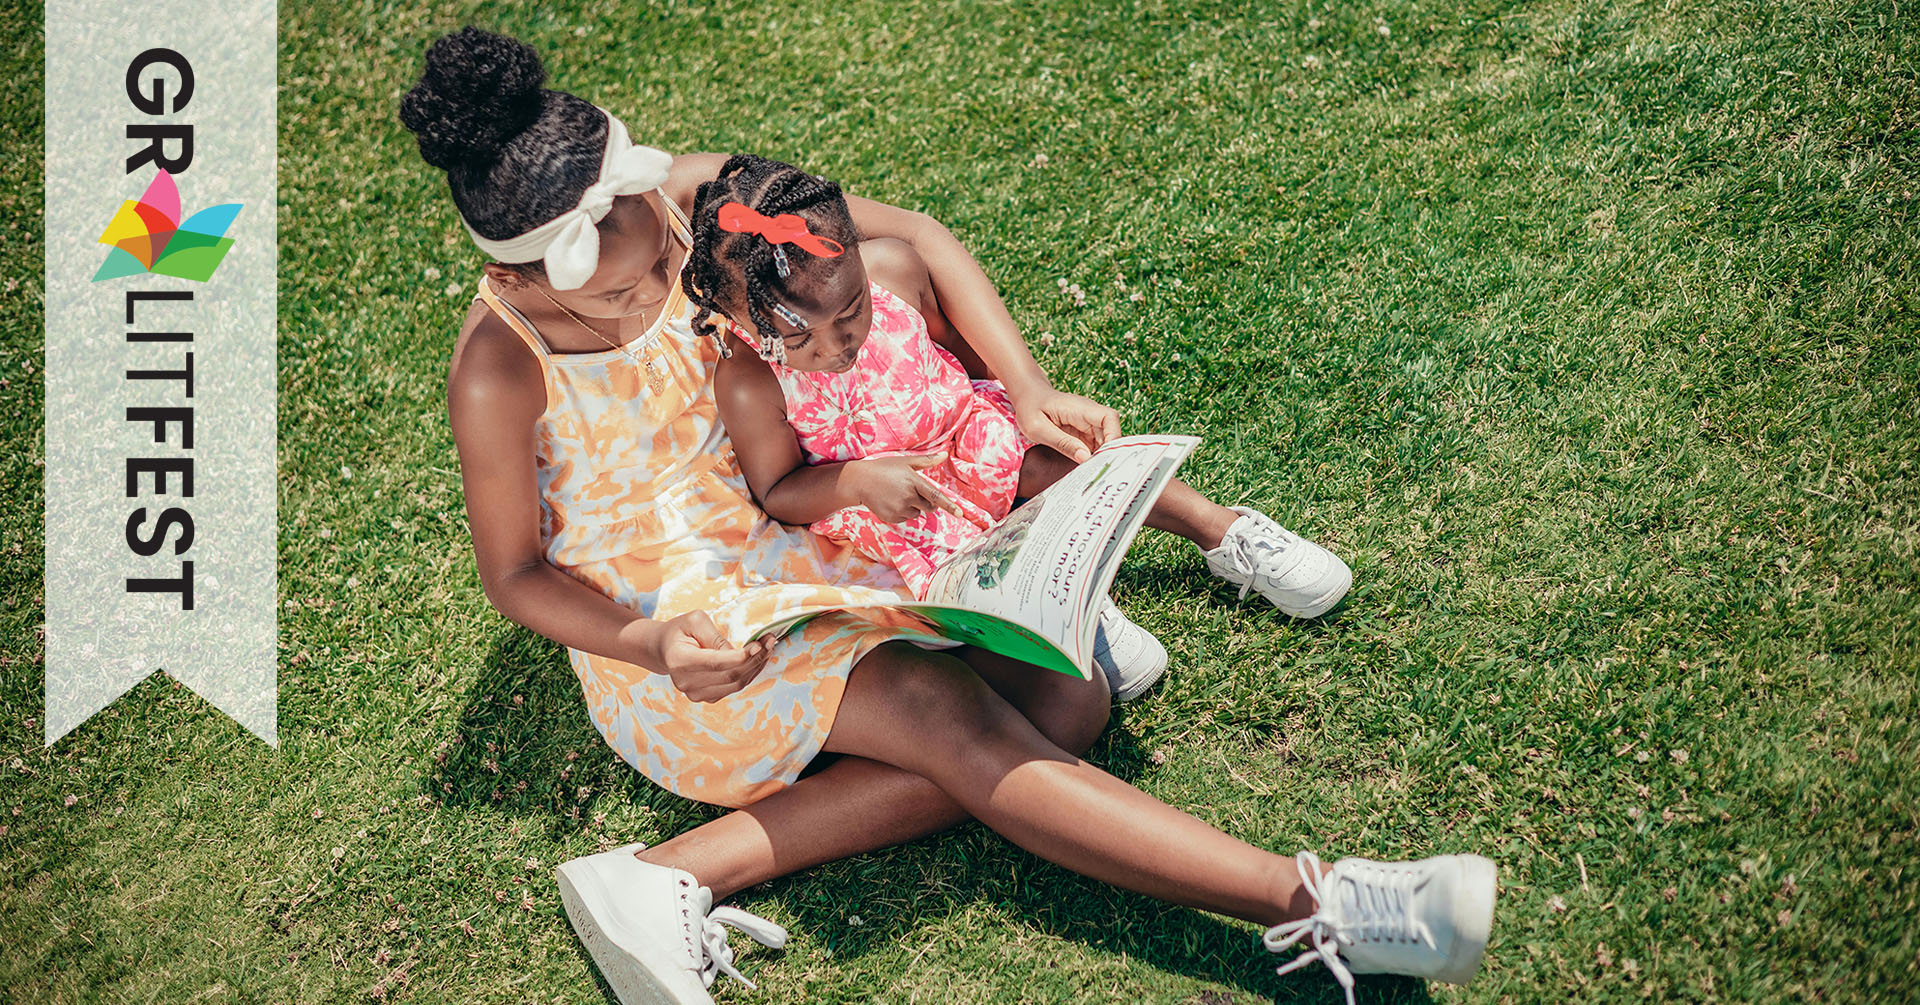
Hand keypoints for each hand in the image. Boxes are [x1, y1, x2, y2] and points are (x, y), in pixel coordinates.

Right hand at [641, 611, 773, 702]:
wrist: (664, 649)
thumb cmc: (680, 630)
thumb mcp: (695, 621)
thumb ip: (715, 637)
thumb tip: (738, 654)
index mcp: (679, 660)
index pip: (716, 663)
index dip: (741, 657)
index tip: (759, 645)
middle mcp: (685, 682)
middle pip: (730, 676)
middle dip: (755, 659)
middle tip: (770, 641)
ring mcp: (694, 693)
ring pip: (736, 684)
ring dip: (756, 667)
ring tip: (767, 647)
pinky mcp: (705, 698)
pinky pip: (733, 688)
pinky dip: (748, 674)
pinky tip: (756, 659)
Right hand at [849, 453, 967, 523]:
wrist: (859, 481)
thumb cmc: (884, 468)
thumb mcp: (905, 462)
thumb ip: (926, 461)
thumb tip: (944, 454)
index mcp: (913, 481)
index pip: (935, 495)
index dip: (949, 505)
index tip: (960, 514)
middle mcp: (908, 496)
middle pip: (928, 506)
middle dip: (926, 501)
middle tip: (912, 492)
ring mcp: (899, 508)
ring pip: (917, 513)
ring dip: (912, 507)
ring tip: (897, 495)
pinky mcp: (892, 517)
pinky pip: (905, 518)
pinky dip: (902, 512)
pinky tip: (891, 502)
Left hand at [1012, 388, 1120, 462]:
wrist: (1028, 396)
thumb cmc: (1030, 408)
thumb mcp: (1038, 428)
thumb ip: (1062, 443)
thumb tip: (1085, 458)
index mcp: (1080, 408)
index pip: (1109, 418)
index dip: (1114, 436)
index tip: (1106, 456)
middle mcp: (1089, 414)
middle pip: (1110, 433)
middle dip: (1107, 452)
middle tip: (1097, 472)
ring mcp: (1087, 423)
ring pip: (1104, 441)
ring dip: (1100, 457)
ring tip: (1091, 473)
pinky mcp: (1084, 432)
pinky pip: (1094, 445)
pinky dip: (1092, 457)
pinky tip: (1085, 469)